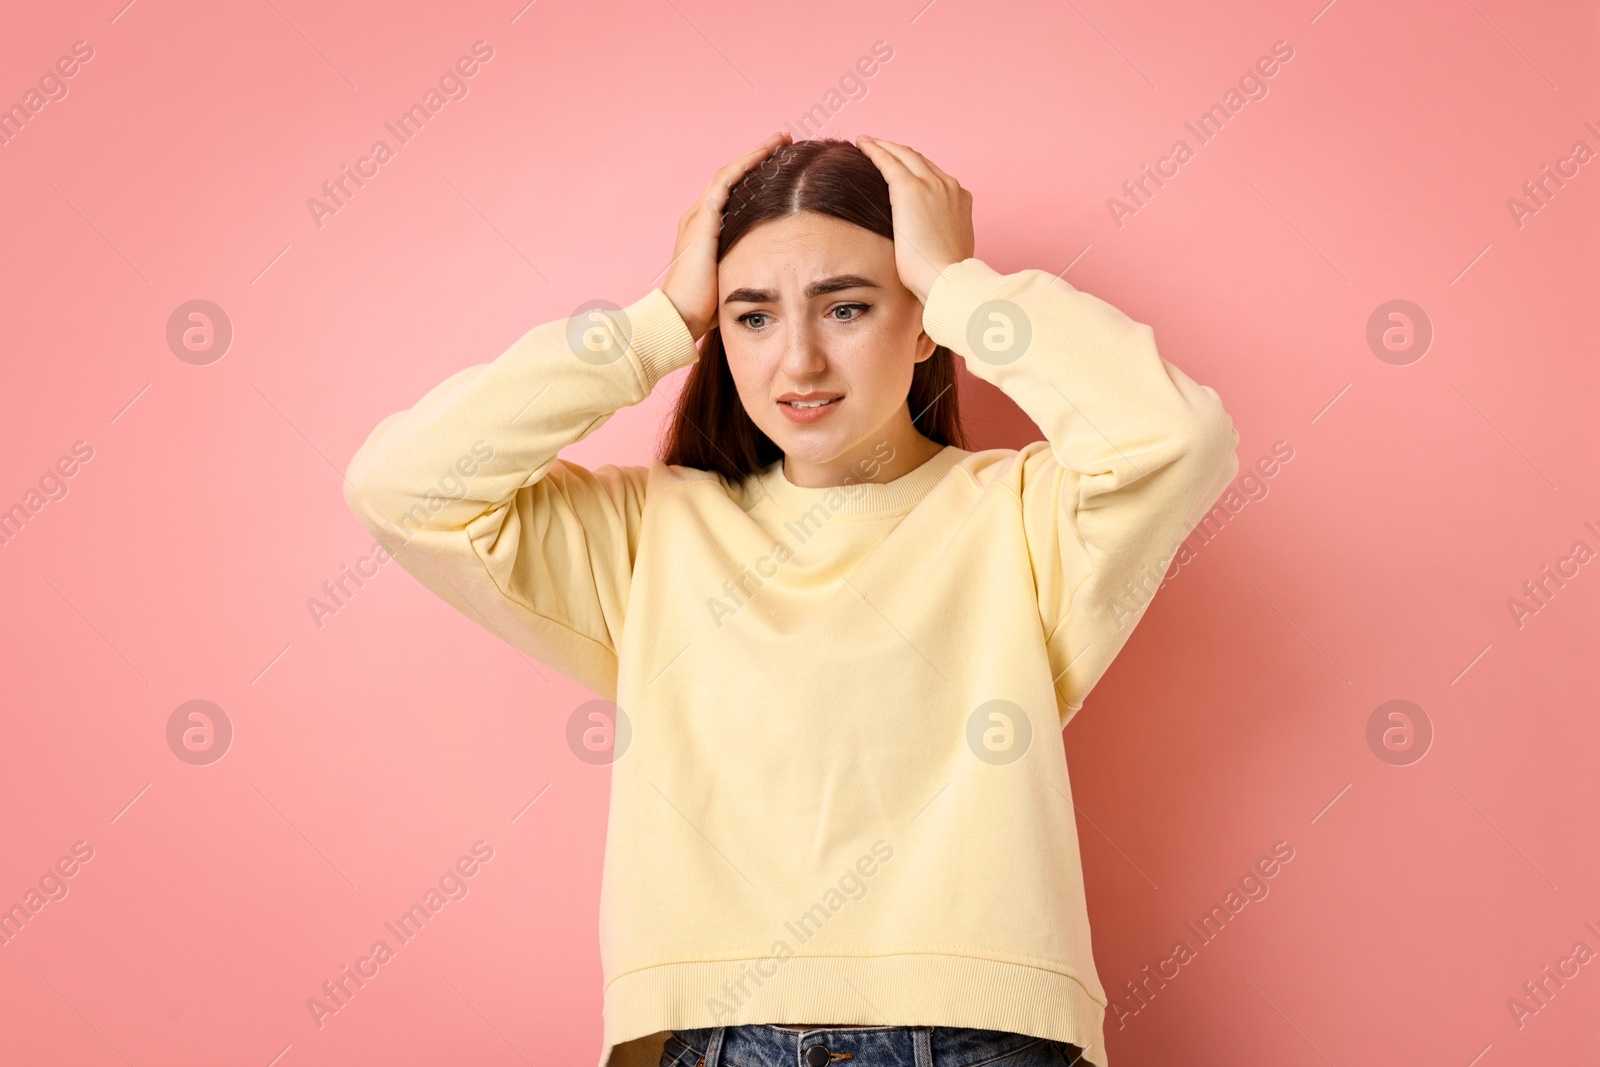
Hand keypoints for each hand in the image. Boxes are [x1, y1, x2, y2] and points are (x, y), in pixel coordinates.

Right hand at [662, 130, 792, 341]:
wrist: (680, 315)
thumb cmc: (704, 308)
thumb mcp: (730, 278)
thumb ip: (745, 266)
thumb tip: (774, 273)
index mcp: (704, 230)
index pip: (732, 194)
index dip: (754, 176)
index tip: (780, 165)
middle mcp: (699, 217)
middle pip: (731, 178)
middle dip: (758, 158)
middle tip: (783, 142)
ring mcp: (699, 215)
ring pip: (730, 173)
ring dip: (756, 154)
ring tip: (780, 140)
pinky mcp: (703, 218)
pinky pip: (726, 181)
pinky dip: (746, 164)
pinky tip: (765, 152)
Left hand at [854, 136, 974, 304]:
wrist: (948, 279)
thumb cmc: (945, 277)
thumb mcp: (948, 251)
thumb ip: (939, 237)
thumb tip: (926, 244)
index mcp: (960, 200)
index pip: (934, 176)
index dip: (915, 168)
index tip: (900, 167)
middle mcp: (949, 186)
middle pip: (919, 160)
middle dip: (898, 152)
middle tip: (878, 147)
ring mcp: (931, 185)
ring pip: (903, 155)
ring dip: (884, 146)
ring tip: (867, 142)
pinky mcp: (910, 189)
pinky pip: (888, 161)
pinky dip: (874, 150)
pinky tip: (861, 144)